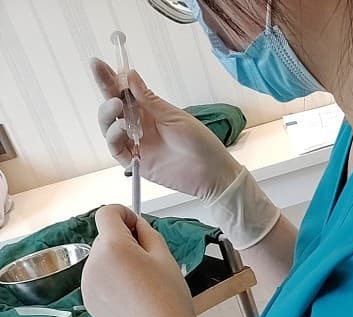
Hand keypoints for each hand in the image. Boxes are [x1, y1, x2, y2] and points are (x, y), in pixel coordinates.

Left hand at [81, 205, 205, 316]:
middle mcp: (94, 263)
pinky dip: (112, 281)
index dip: (123, 214)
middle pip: (105, 238)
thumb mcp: (165, 257)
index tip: (136, 225)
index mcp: (113, 247)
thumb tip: (136, 225)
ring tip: (141, 284)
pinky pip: (99, 279)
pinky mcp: (89, 300)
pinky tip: (132, 297)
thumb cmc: (169, 300)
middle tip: (149, 263)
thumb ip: (147, 233)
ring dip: (117, 263)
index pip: (107, 213)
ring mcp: (88, 283)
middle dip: (124, 242)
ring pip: (102, 259)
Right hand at [91, 59, 241, 202]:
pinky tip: (121, 129)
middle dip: (105, 93)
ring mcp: (137, 144)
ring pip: (109, 128)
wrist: (212, 174)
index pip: (124, 91)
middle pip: (112, 108)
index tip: (98, 64)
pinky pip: (117, 150)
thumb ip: (150, 100)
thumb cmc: (201, 144)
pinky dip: (114, 138)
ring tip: (117, 107)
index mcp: (149, 110)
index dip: (109, 78)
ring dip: (108, 116)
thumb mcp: (175, 117)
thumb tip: (130, 75)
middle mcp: (140, 126)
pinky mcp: (138, 163)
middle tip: (109, 87)